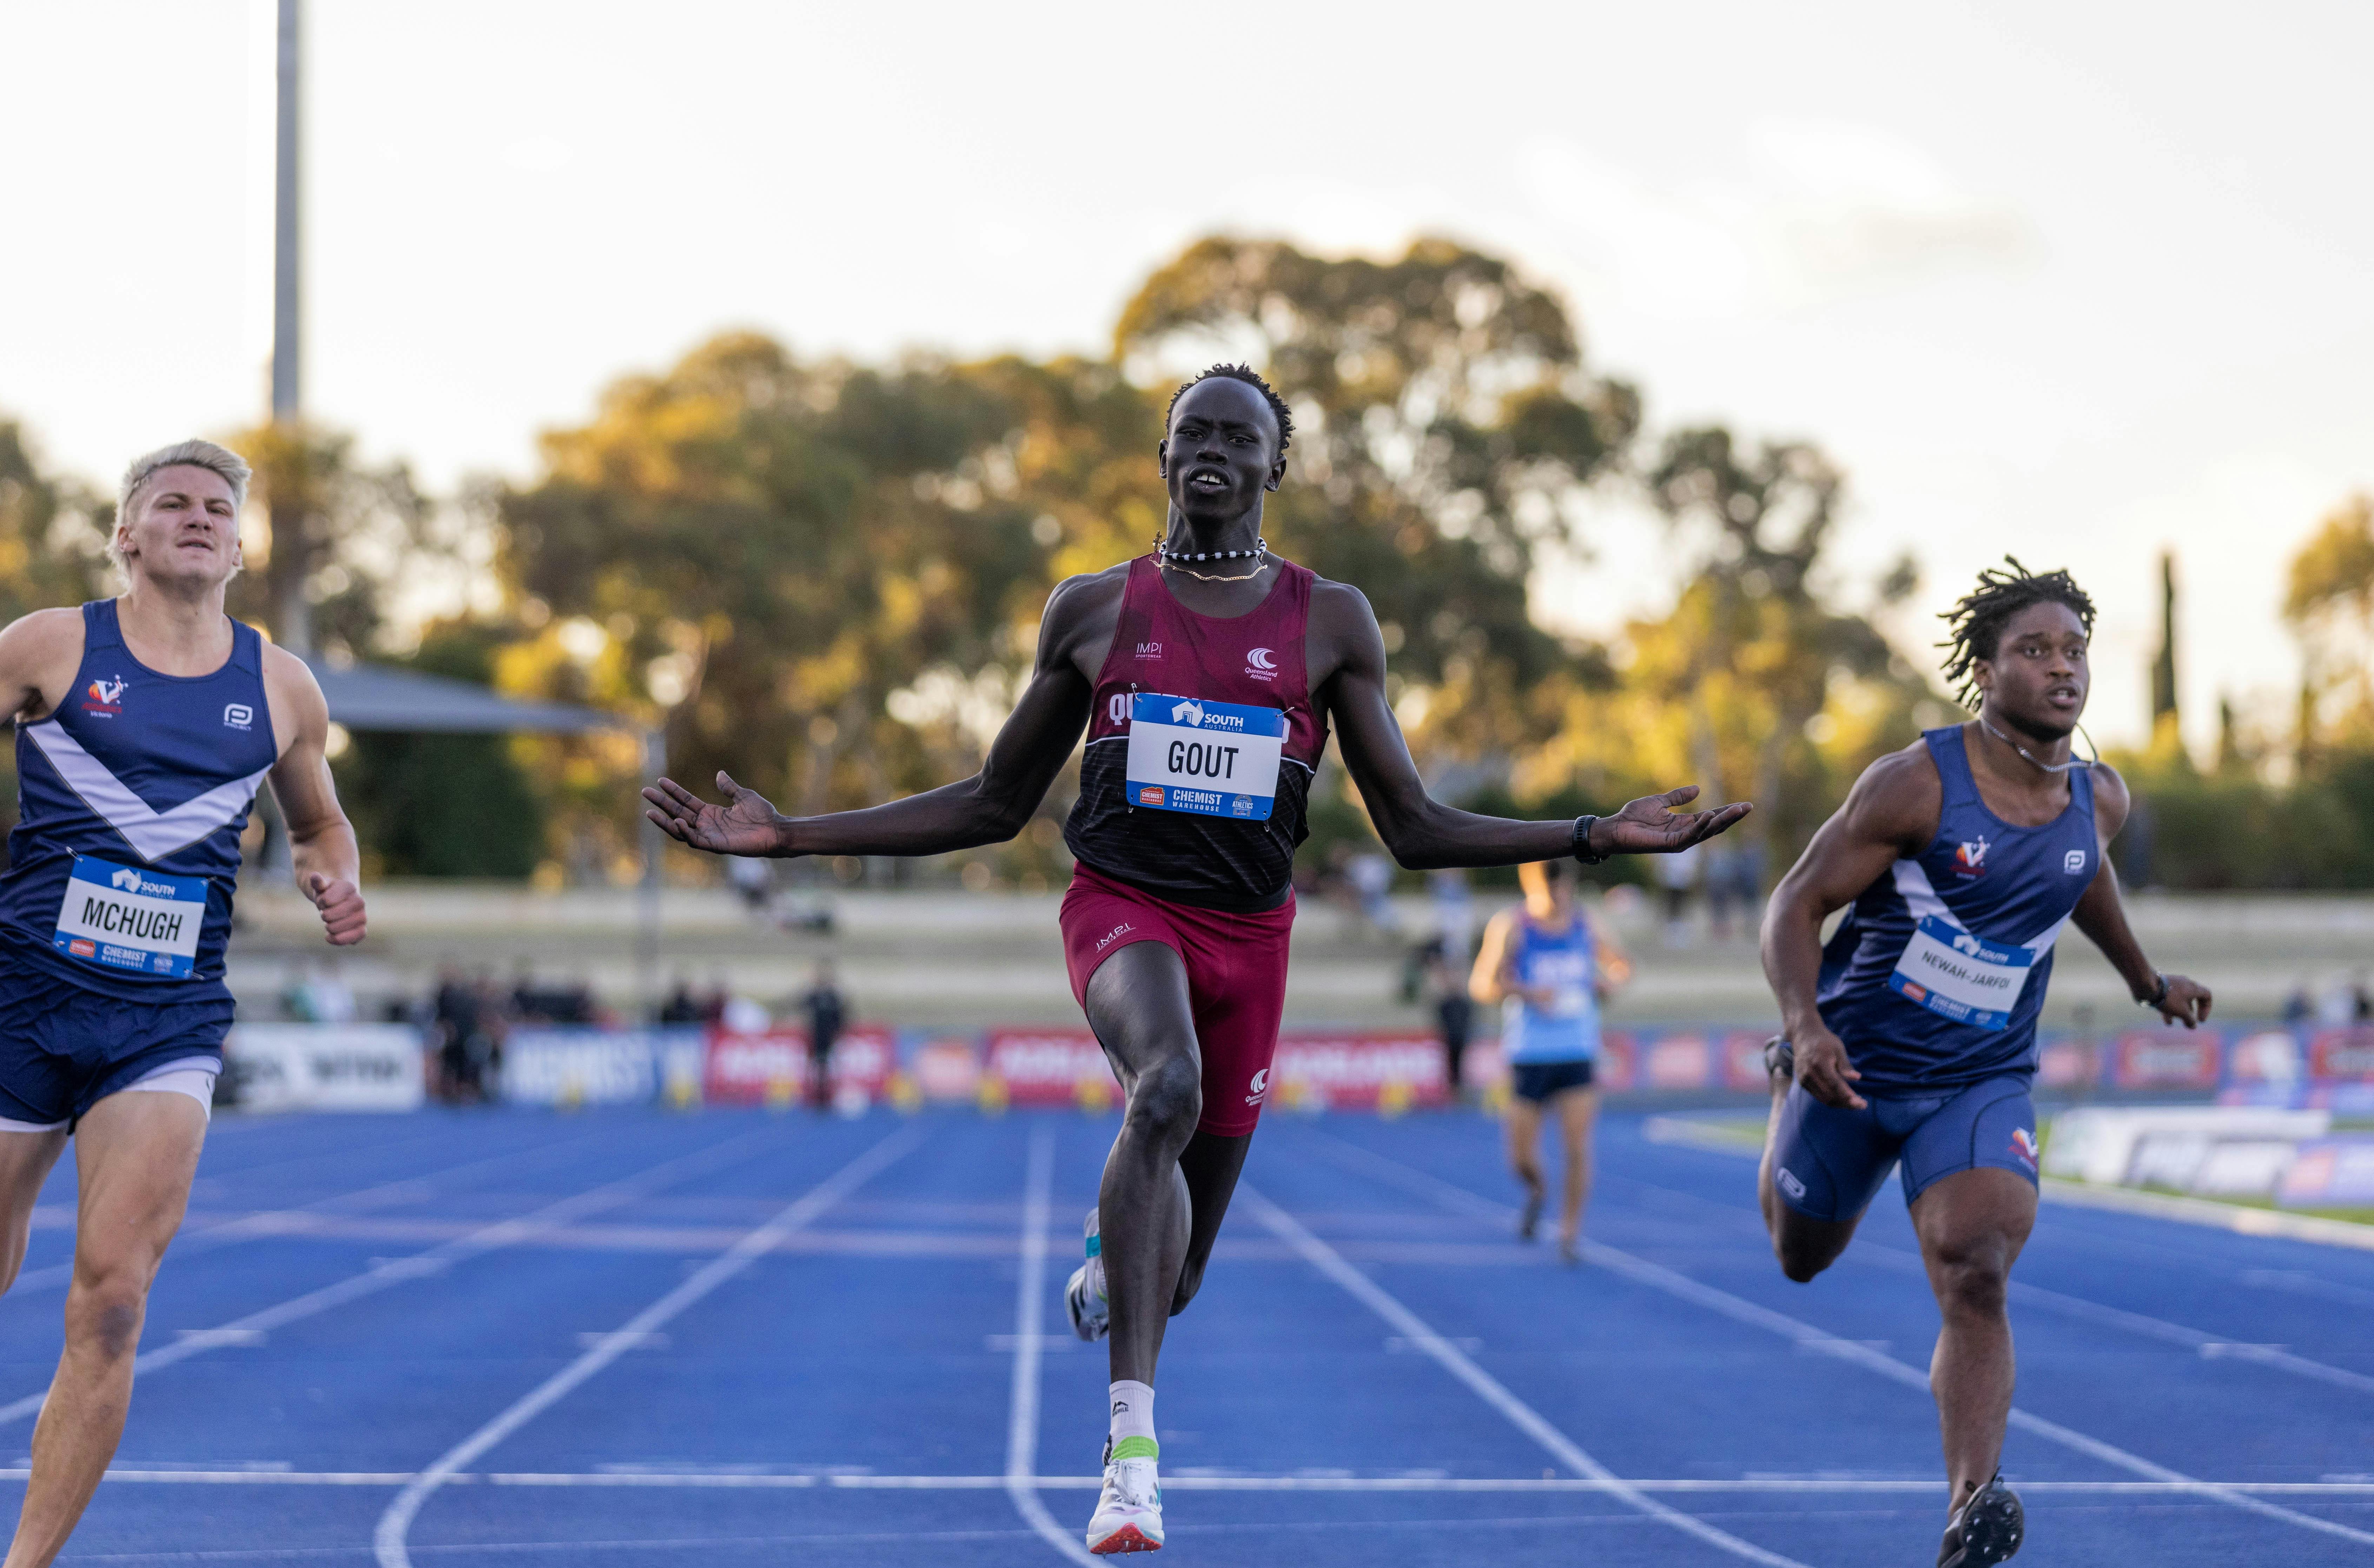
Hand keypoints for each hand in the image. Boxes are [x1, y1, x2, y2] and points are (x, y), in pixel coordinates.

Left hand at [303, 872, 366, 946]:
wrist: (341, 903)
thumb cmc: (328, 894)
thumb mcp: (322, 886)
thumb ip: (318, 882)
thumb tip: (314, 876)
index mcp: (350, 888)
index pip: (326, 901)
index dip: (321, 902)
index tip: (324, 900)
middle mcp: (360, 902)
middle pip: (329, 916)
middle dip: (324, 916)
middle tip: (327, 913)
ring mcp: (362, 917)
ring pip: (337, 928)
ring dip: (329, 927)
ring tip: (330, 923)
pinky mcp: (361, 930)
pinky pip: (352, 939)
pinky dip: (338, 940)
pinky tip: (329, 936)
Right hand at [643, 772, 786, 856]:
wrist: (776, 830)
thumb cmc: (763, 815)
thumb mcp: (744, 796)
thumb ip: (729, 787)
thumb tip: (719, 773)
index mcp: (711, 812)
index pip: (686, 800)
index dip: (674, 791)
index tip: (660, 781)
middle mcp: (707, 824)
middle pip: (678, 812)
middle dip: (662, 803)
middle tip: (645, 792)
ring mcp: (709, 835)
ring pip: (680, 829)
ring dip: (665, 821)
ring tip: (650, 811)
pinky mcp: (715, 845)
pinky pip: (694, 840)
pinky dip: (684, 831)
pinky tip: (677, 820)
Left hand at [1591, 786, 1752, 855]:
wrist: (1615, 828)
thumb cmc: (1633, 817)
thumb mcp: (1659, 802)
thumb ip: (1678, 797)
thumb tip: (1698, 789)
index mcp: (1684, 824)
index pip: (1711, 818)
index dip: (1727, 811)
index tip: (1744, 804)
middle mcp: (1685, 834)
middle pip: (1714, 826)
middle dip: (1731, 817)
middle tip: (1747, 807)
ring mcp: (1678, 841)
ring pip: (1706, 832)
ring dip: (1721, 821)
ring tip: (1736, 810)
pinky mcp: (1669, 844)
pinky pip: (1689, 836)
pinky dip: (1700, 827)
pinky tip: (1709, 816)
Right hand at [1792, 1024, 1865, 1109]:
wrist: (1803, 1036)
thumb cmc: (1824, 1041)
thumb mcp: (1838, 1049)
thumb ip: (1845, 1065)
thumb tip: (1857, 1078)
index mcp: (1819, 1063)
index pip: (1835, 1085)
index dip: (1849, 1097)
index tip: (1862, 1103)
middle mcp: (1809, 1074)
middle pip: (1830, 1096)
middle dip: (1847, 1103)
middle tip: (1862, 1105)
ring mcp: (1804, 1079)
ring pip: (1824, 1099)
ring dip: (1840, 1104)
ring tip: (1854, 1103)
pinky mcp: (1802, 1082)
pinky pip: (1818, 1096)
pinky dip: (1831, 1100)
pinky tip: (1842, 1098)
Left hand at [2150, 973, 2213, 1028]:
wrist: (2147, 985)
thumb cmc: (2169, 998)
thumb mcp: (2182, 1012)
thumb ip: (2190, 1020)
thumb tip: (2193, 1026)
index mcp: (2193, 987)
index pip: (2207, 995)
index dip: (2206, 1008)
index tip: (2200, 1019)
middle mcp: (2185, 983)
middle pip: (2191, 999)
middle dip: (2189, 1013)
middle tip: (2187, 1024)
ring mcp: (2173, 983)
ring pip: (2179, 999)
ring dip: (2177, 1012)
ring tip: (2171, 1024)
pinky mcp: (2162, 985)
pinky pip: (2169, 997)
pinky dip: (2169, 1007)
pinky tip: (2165, 1019)